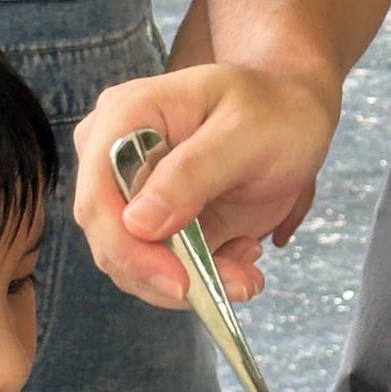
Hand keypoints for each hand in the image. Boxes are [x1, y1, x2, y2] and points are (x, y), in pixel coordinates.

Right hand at [73, 63, 338, 308]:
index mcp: (125, 117)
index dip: (128, 248)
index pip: (99, 197)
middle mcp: (113, 157)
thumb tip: (138, 224)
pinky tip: (242, 252)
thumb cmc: (271, 109)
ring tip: (248, 267)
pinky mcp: (154, 223)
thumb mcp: (245, 132)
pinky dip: (202, 277)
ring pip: (135, 265)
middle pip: (111, 239)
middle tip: (239, 280)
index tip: (181, 281)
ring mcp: (131, 193)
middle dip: (169, 275)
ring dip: (193, 281)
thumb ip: (193, 172)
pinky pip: (162, 268)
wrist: (291, 116)